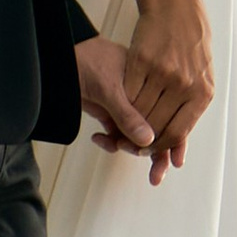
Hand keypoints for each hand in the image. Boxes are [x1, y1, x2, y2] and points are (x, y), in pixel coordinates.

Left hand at [76, 38, 168, 178]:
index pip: (170, 117)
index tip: (171, 161)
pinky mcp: (110, 114)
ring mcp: (126, 107)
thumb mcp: (110, 88)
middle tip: (155, 176)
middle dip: (155, 154)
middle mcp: (142, 98)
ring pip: (136, 137)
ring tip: (116, 145)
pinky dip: (110, 142)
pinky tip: (99, 138)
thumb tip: (148, 140)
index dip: (173, 140)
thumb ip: (128, 115)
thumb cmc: (89, 60)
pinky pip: (117, 136)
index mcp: (152, 85)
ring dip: (128, 148)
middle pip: (156, 131)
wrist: (62, 61)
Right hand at [120, 0, 212, 177]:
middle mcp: (185, 84)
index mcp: (202, 93)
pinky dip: (121, 101)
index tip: (144, 151)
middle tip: (125, 142)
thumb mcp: (200, 79)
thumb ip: (188, 116)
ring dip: (126, 122)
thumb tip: (177, 159)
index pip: (176, 133)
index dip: (158, 148)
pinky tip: (119, 102)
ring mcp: (164, 72)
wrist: (177, 7)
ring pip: (139, 111)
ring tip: (120, 125)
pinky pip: (128, 91)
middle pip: (155, 126)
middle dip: (138, 139)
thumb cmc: (190, 46)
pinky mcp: (143, 60)